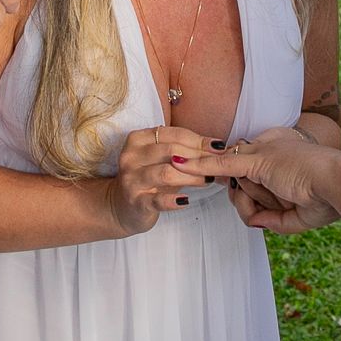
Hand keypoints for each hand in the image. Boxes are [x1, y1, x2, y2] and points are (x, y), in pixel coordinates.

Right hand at [103, 125, 221, 236]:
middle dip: (199, 157)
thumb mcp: (160, 159)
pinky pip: (157, 200)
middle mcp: (131, 156)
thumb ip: (182, 149)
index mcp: (138, 139)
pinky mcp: (135, 202)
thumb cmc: (148, 179)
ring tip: (208, 180)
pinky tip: (186, 200)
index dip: (198, 140)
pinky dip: (174, 201)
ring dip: (192, 177)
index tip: (219, 148)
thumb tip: (216, 146)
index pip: (173, 134)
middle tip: (218, 165)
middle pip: (171, 151)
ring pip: (166, 173)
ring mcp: (131, 179)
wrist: (121, 206)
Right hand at [181, 133, 340, 233]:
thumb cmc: (299, 163)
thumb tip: (183, 162)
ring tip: (274, 195)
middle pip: (234, 184)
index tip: (205, 169)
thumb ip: (220, 163)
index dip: (219, 166)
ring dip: (252, 201)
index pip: (230, 158)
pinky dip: (260, 216)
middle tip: (251, 181)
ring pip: (242, 204)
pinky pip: (255, 221)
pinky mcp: (281, 218)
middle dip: (240, 186)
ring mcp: (275, 196)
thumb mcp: (254, 157)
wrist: (331, 187)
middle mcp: (270, 172)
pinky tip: (272, 211)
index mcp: (266, 148)